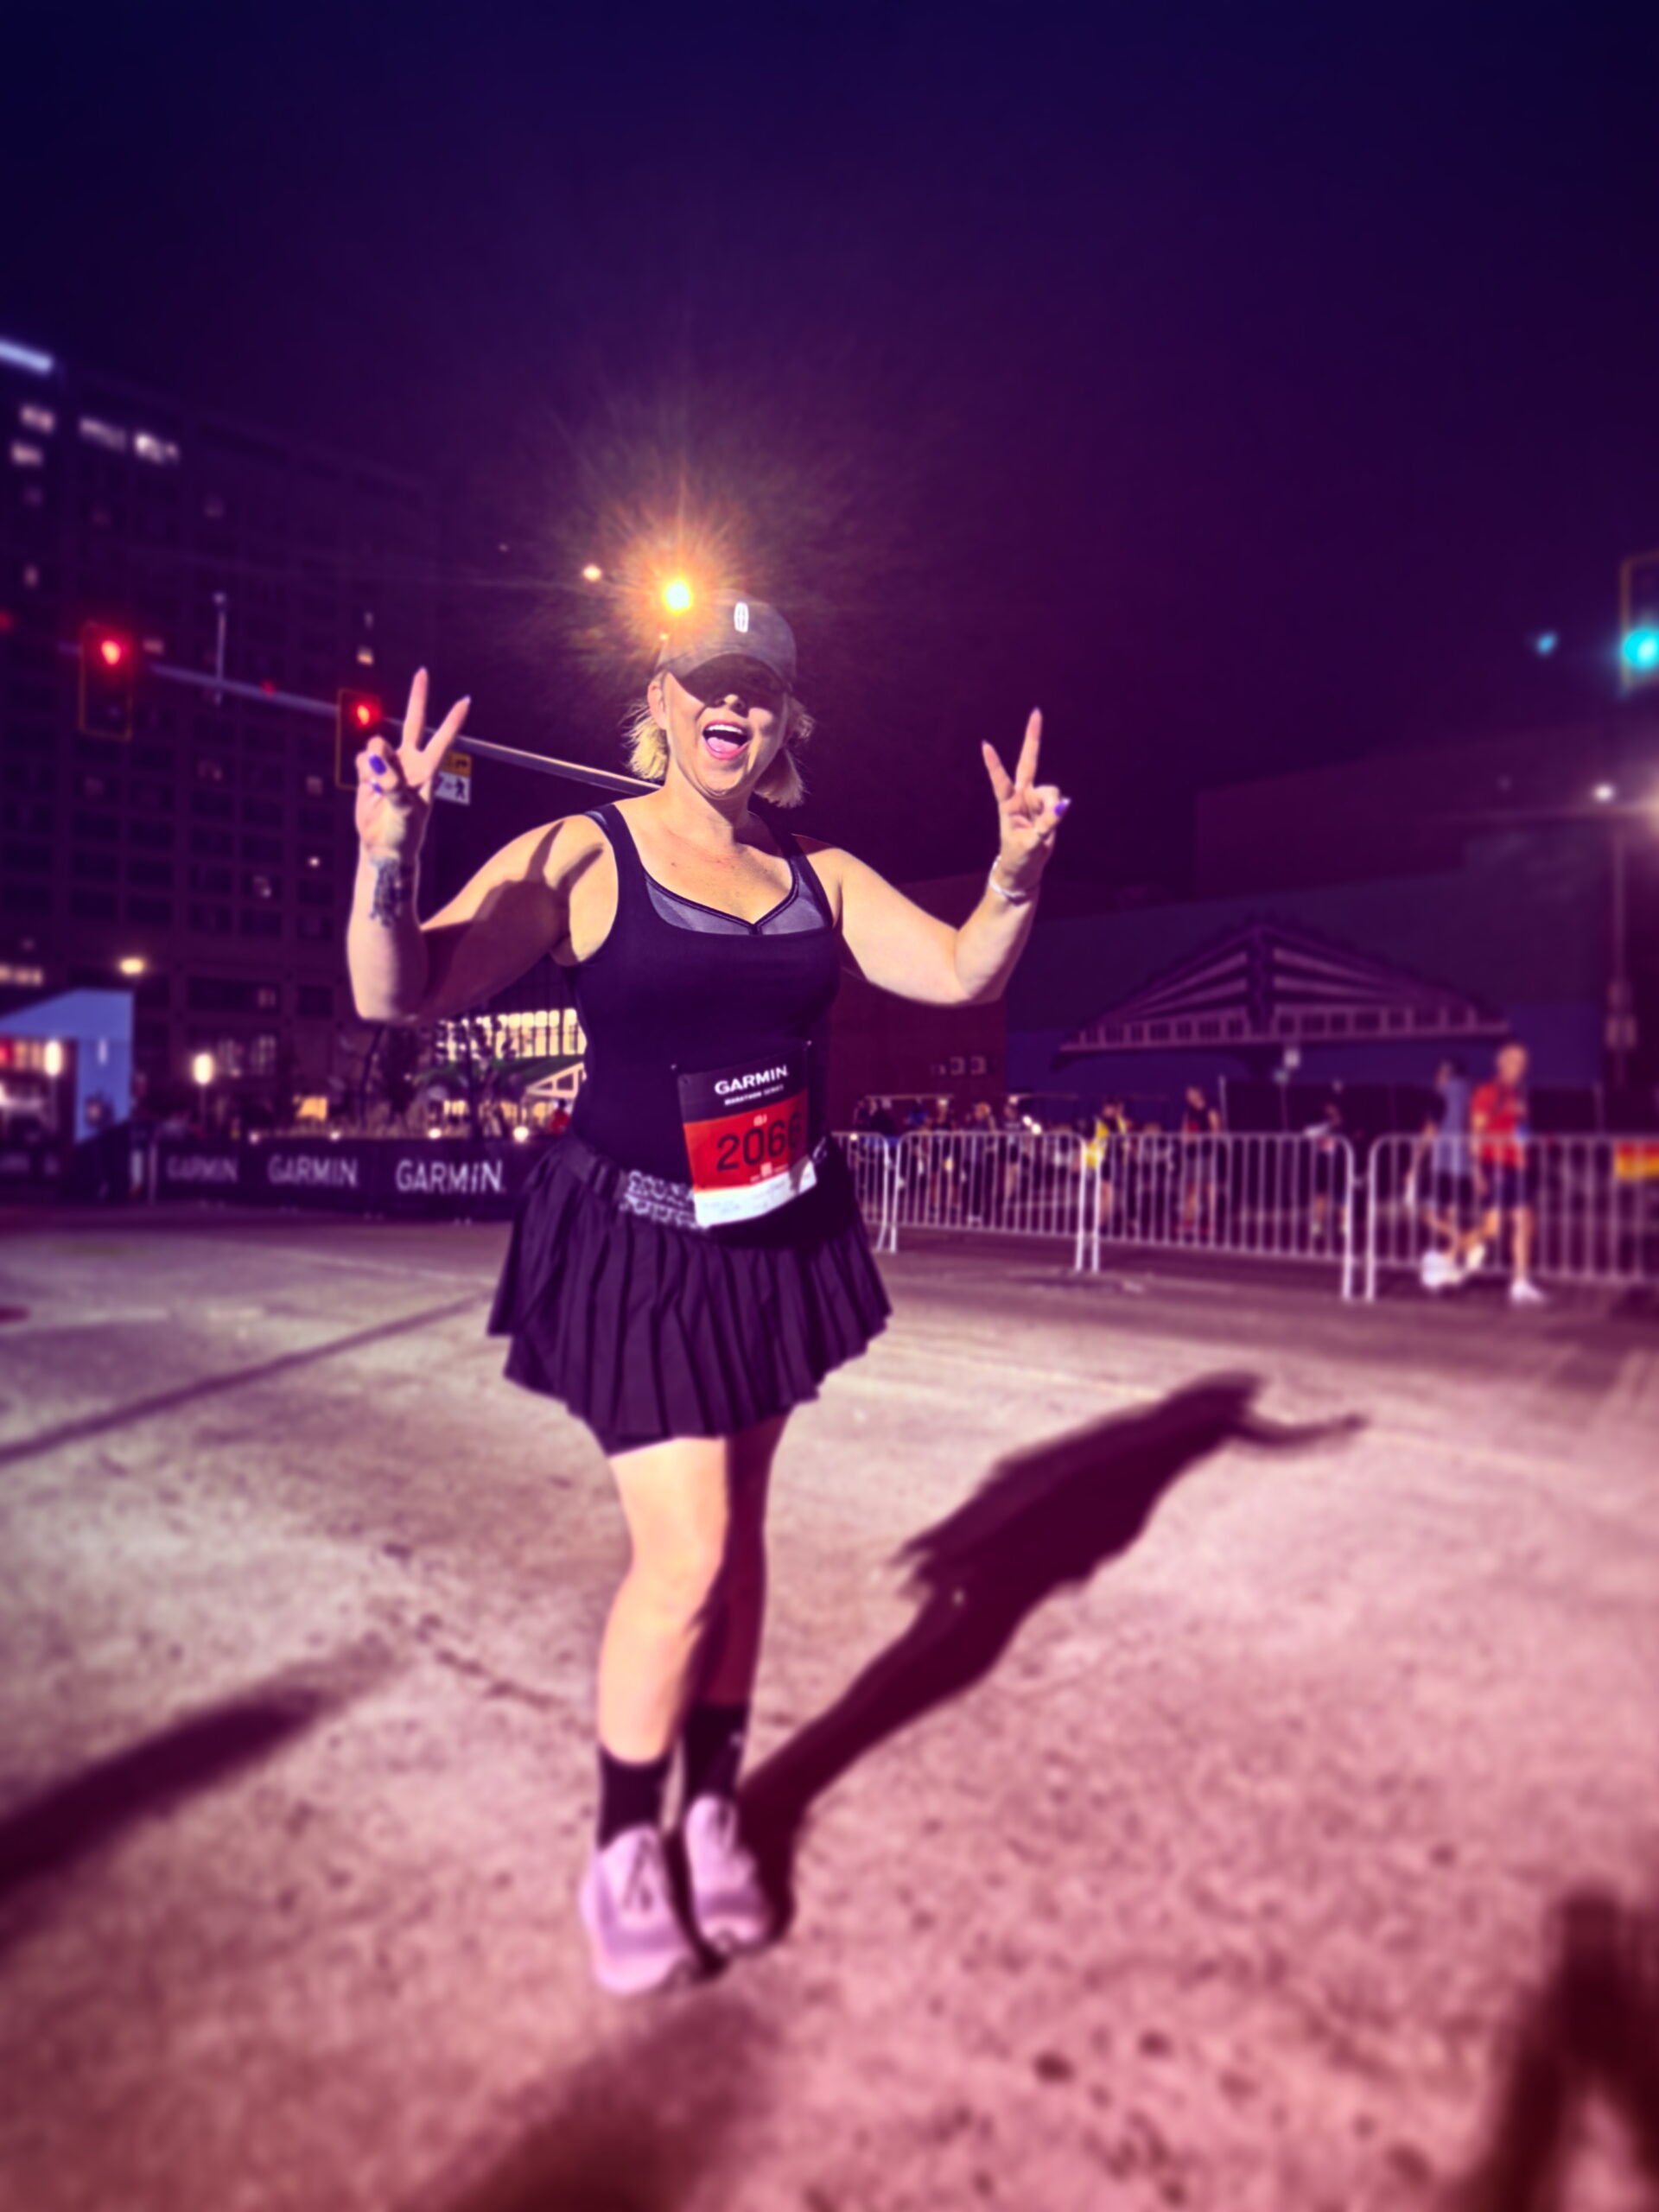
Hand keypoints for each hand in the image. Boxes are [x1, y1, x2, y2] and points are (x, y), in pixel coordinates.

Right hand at [354, 669, 469, 859]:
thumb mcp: (405, 810)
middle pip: (413, 722)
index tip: (466, 700)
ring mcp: (388, 765)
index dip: (453, 720)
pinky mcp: (368, 772)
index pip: (442, 739)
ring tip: (379, 784)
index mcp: (427, 769)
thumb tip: (375, 761)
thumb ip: (392, 784)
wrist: (384, 846)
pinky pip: (362, 760)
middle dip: (418, 698)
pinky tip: (369, 787)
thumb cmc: (405, 832)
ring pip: (377, 745)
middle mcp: (409, 762)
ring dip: (376, 759)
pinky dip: (363, 771)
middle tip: (423, 673)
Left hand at [981, 710, 1068, 893]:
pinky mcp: (1047, 806)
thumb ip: (1047, 824)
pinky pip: (1058, 802)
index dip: (994, 764)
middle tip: (1036, 713)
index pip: (1001, 781)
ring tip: (1043, 828)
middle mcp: (1021, 796)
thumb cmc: (1019, 856)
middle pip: (1028, 762)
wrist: (1024, 868)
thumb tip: (1063, 804)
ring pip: (1051, 792)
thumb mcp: (1031, 844)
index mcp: (1008, 804)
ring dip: (1052, 808)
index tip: (985, 745)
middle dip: (1033, 738)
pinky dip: (1058, 810)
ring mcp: (1035, 799)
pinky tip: (1055, 818)